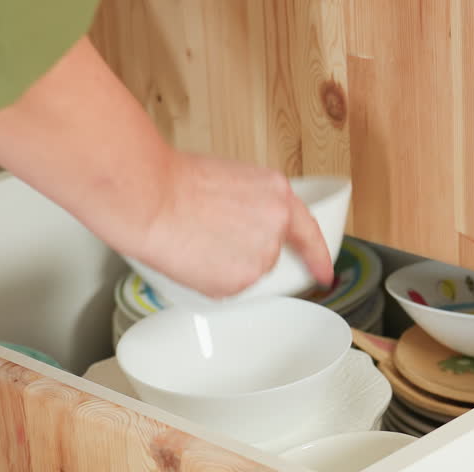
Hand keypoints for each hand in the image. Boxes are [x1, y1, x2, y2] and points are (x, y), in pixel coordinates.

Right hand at [0, 37, 333, 299]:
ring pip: (247, 273)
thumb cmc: (174, 183)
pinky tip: (194, 256)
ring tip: (197, 240)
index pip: (308, 232)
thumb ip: (252, 208)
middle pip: (269, 255)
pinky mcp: (241, 280)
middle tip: (211, 239)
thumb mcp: (230, 181)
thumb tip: (245, 230)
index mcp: (278, 195)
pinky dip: (211, 279)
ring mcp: (262, 256)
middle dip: (244, 252)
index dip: (317, 256)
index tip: (323, 273)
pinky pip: (229, 288)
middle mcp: (277, 227)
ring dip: (225, 265)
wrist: (150, 197)